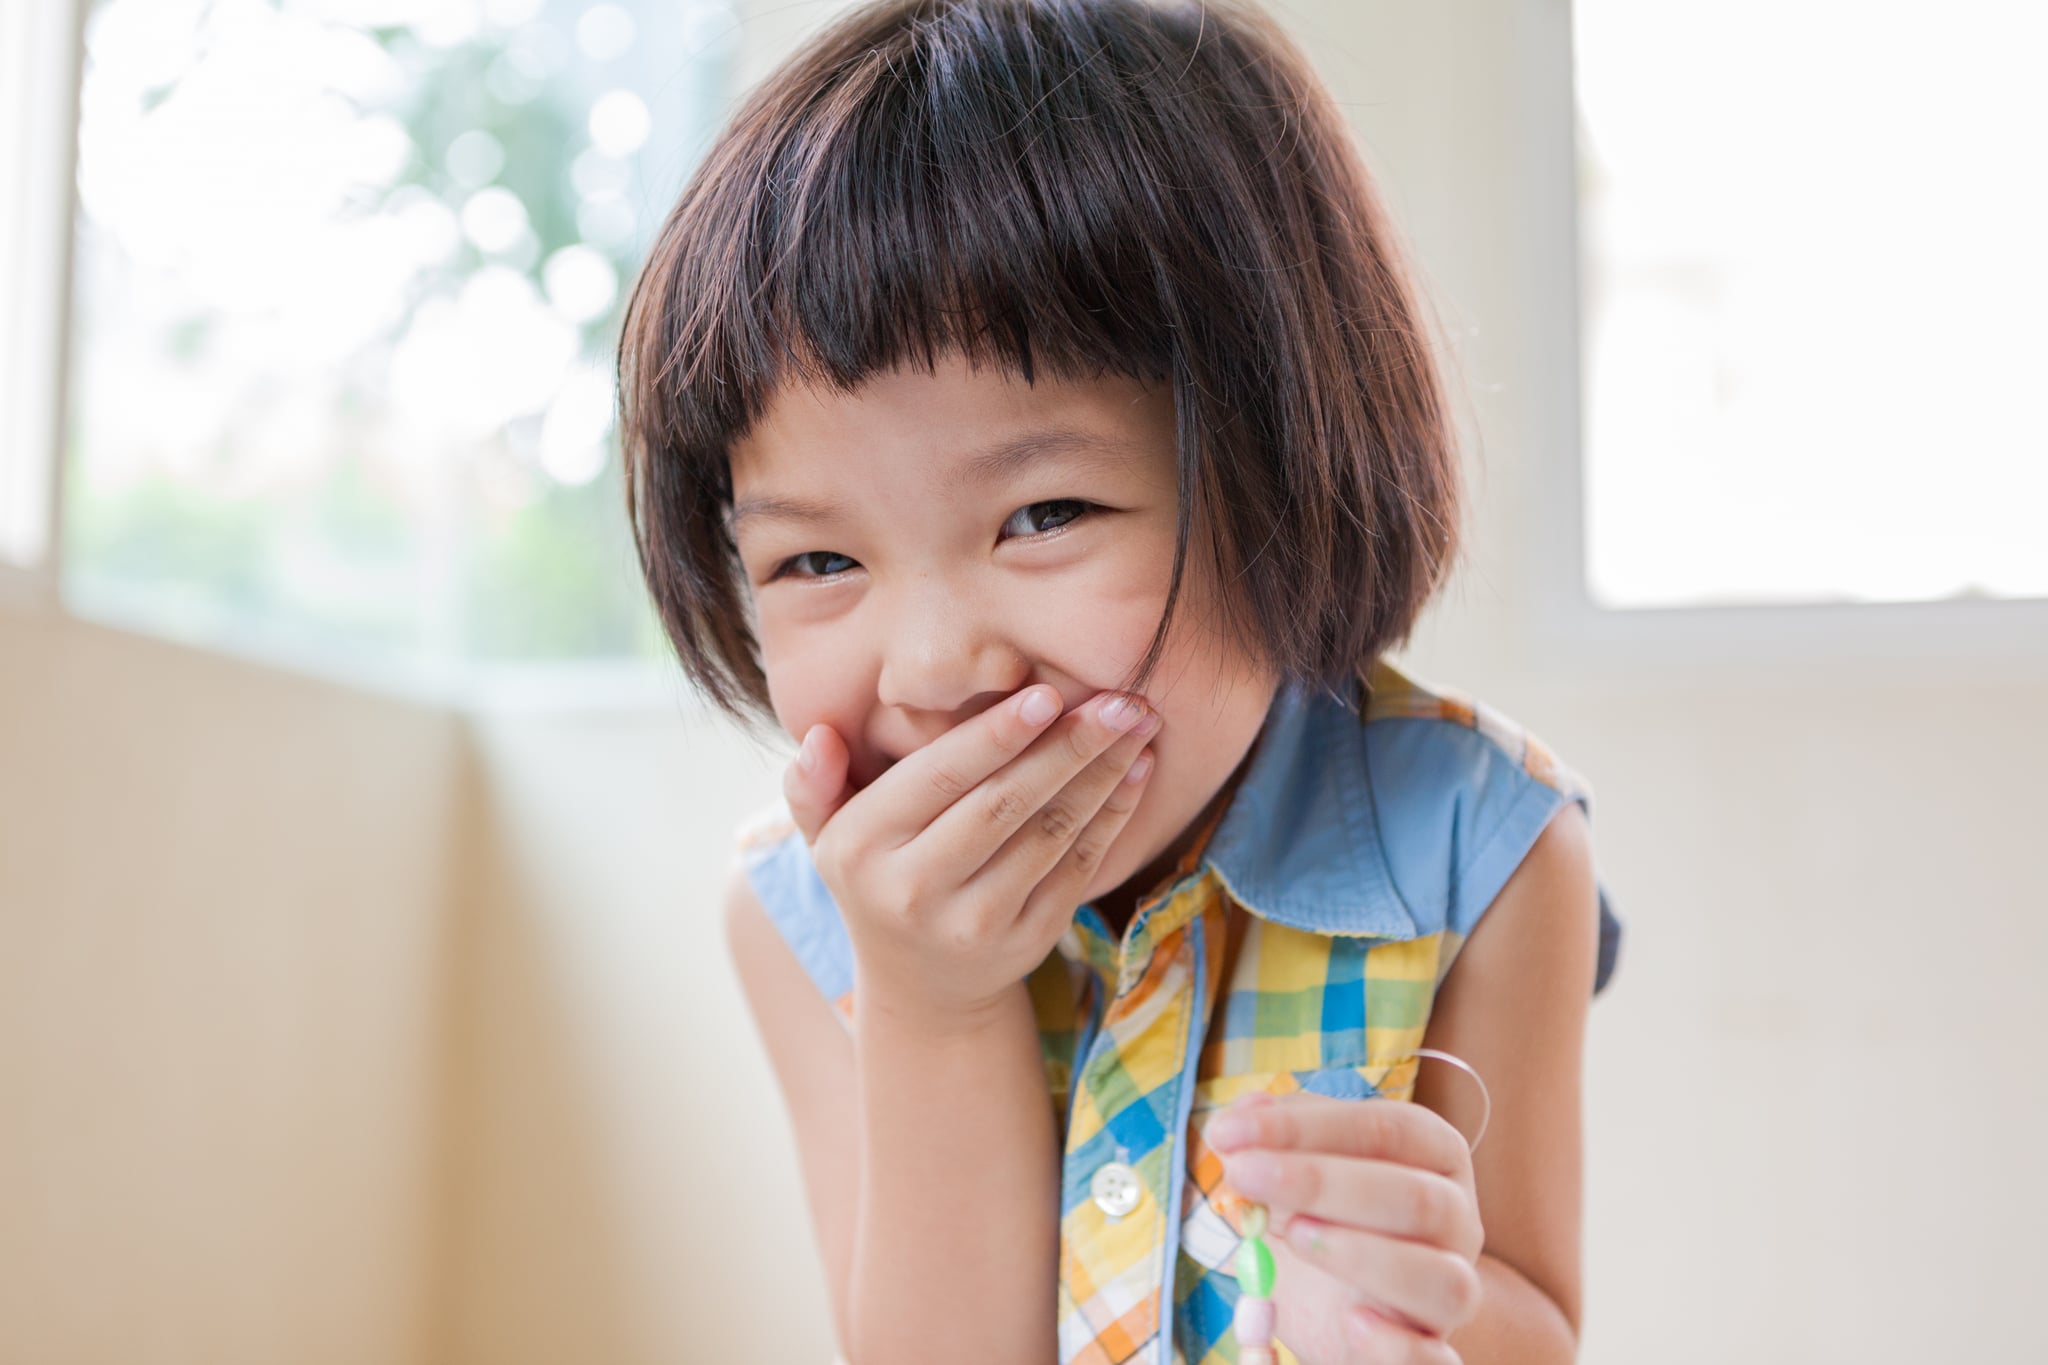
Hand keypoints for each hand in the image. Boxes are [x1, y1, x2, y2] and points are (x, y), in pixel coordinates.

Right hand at [782, 685, 1160, 1027]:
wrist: (921, 988)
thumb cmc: (877, 879)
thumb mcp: (827, 837)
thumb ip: (814, 785)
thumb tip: (818, 736)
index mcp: (864, 848)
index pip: (939, 781)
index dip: (996, 737)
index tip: (1048, 695)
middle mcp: (916, 890)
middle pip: (1005, 804)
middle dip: (1068, 747)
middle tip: (1121, 699)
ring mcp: (977, 922)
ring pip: (1050, 834)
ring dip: (1102, 774)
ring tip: (1139, 723)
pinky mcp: (1027, 939)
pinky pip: (1078, 868)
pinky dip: (1112, 816)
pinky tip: (1136, 771)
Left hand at [1208, 1091, 1484, 1363]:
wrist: (1342, 1301)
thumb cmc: (1324, 1215)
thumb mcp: (1295, 1169)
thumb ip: (1274, 1136)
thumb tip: (1241, 1113)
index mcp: (1432, 1153)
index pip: (1386, 1128)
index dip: (1305, 1126)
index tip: (1228, 1131)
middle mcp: (1455, 1218)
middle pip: (1416, 1197)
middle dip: (1322, 1181)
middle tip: (1242, 1174)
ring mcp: (1452, 1290)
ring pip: (1443, 1280)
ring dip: (1366, 1257)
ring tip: (1293, 1236)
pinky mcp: (1433, 1351)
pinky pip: (1438, 1361)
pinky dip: (1400, 1347)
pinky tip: (1352, 1323)